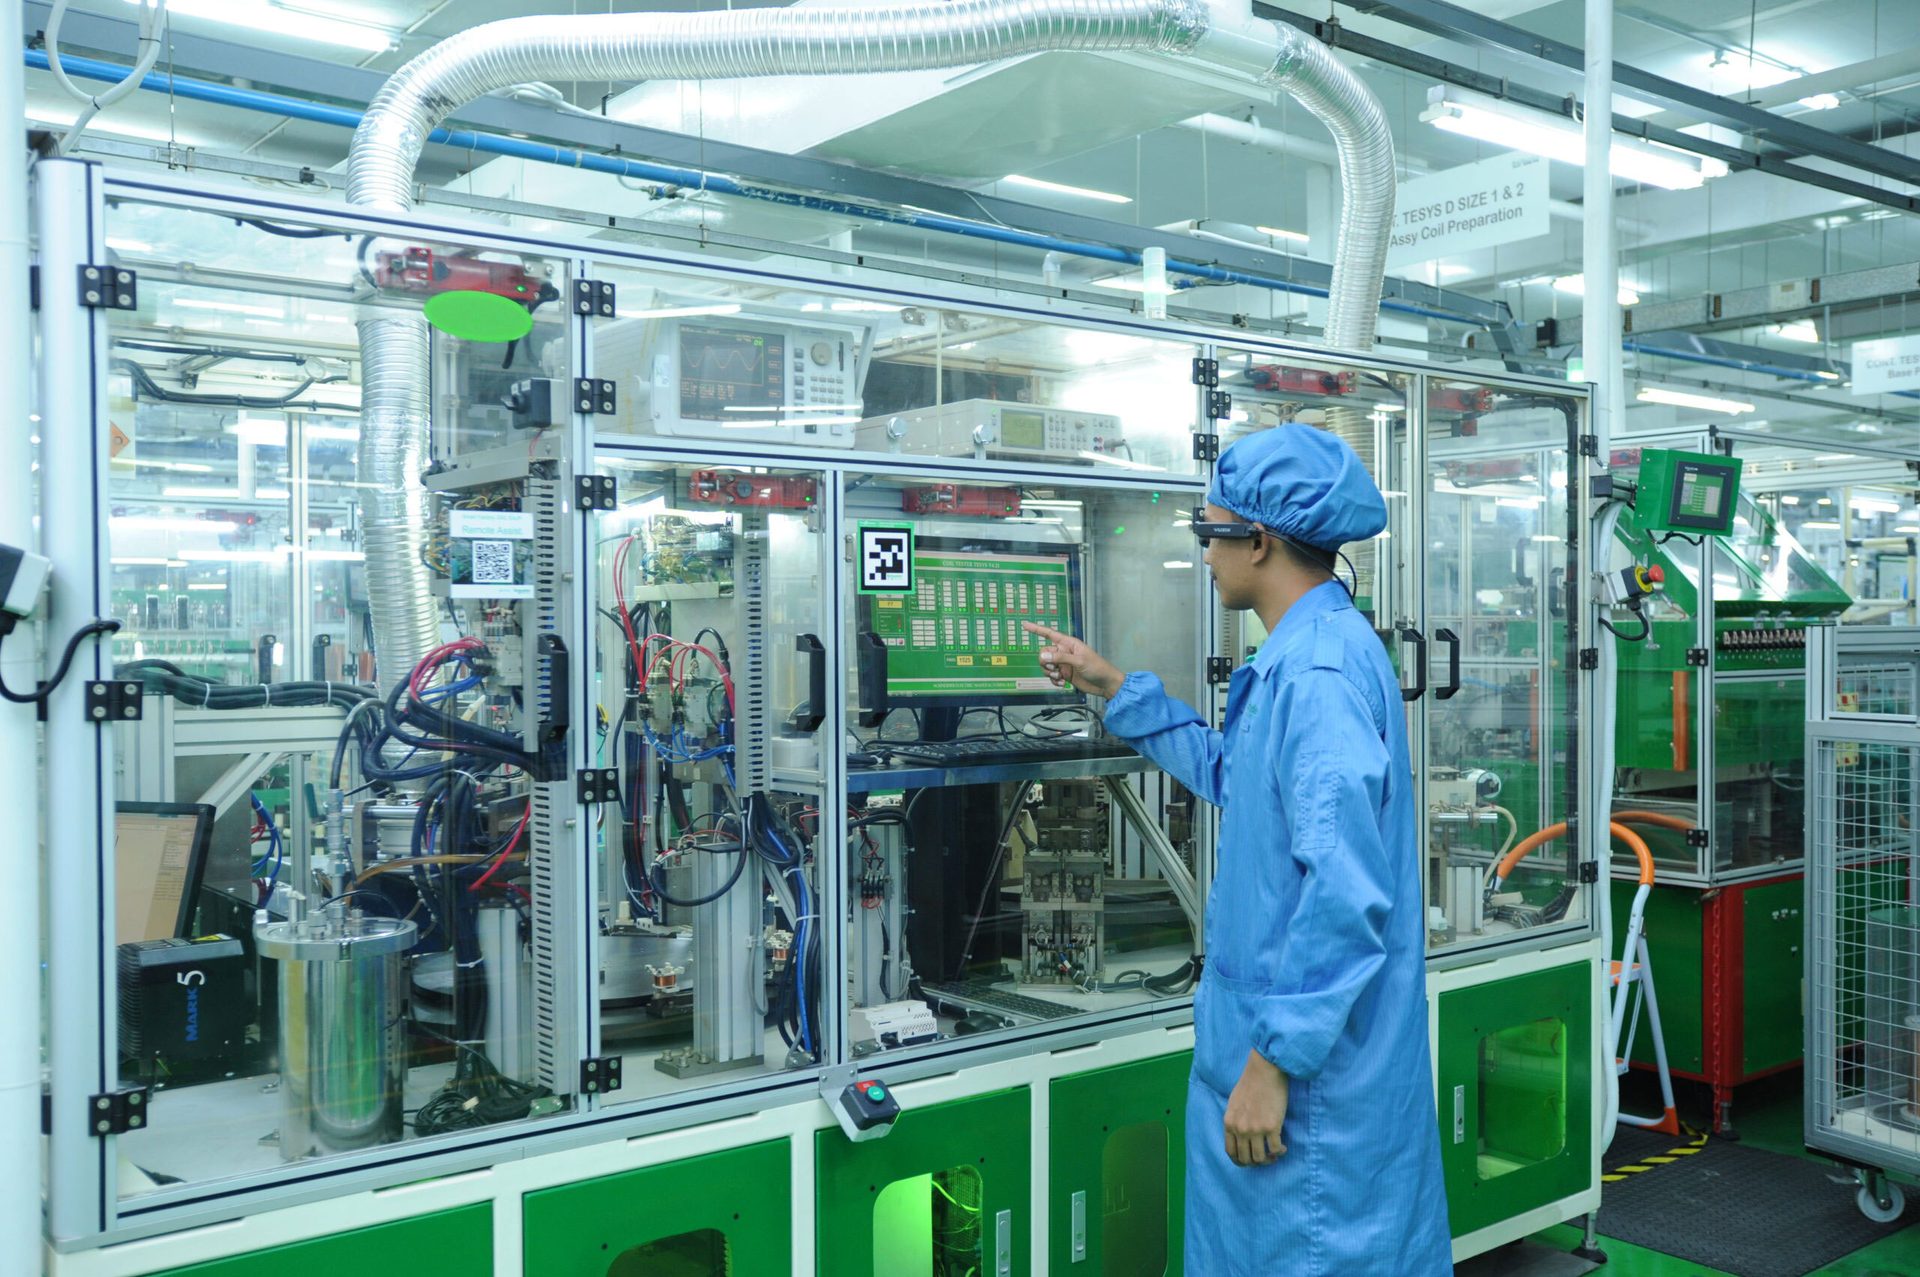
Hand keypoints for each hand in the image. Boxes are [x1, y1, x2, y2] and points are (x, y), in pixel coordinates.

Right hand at [1021, 622, 1123, 697]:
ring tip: (1060, 677)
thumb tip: (1043, 657)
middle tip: (1053, 668)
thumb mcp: (1079, 661)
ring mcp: (1063, 664)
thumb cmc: (1097, 667)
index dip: (1037, 629)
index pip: (1049, 634)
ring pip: (1046, 666)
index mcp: (1068, 644)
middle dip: (1045, 662)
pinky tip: (1062, 683)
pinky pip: (1051, 676)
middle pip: (1044, 653)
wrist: (1104, 684)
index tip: (1025, 625)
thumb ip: (1060, 658)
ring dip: (1049, 673)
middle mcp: (1064, 652)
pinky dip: (1054, 681)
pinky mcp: (1064, 675)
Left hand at [1224, 1050, 1288, 1167]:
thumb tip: (1239, 1134)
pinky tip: (1283, 1147)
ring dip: (1269, 1159)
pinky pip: (1276, 1149)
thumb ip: (1235, 1120)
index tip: (1250, 1161)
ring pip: (1261, 1158)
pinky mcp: (1271, 1127)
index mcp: (1229, 1123)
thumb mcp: (1234, 1103)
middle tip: (1266, 1158)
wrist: (1265, 1070)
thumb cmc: (1251, 1083)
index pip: (1231, 1152)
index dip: (1241, 1161)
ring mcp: (1255, 1129)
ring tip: (1275, 1154)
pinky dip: (1280, 1151)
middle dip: (1256, 1162)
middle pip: (1246, 1159)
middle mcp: (1240, 1129)